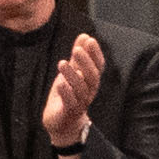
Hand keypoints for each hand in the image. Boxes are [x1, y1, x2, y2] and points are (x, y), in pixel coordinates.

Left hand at [43, 29, 109, 150]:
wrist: (62, 123)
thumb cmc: (69, 94)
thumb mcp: (72, 72)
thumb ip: (77, 56)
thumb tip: (84, 35)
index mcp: (91, 81)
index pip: (98, 65)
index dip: (95, 53)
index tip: (90, 40)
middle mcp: (89, 91)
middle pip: (92, 76)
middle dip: (85, 62)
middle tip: (77, 49)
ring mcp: (80, 102)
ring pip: (80, 89)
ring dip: (72, 75)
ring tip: (62, 62)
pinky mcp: (69, 112)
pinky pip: (70, 102)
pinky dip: (66, 92)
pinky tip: (60, 83)